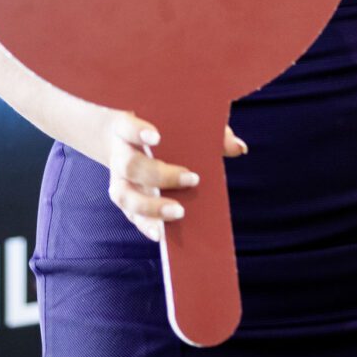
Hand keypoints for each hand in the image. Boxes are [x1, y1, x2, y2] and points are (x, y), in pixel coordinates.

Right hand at [103, 110, 247, 241]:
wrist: (123, 138)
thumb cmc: (160, 127)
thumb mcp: (179, 121)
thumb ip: (208, 130)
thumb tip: (239, 148)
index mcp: (127, 127)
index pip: (127, 126)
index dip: (138, 131)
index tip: (157, 137)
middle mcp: (118, 153)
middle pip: (130, 165)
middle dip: (160, 175)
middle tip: (192, 179)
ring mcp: (118, 179)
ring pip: (124, 195)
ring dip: (152, 206)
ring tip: (180, 212)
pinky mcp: (123, 199)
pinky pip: (130, 215)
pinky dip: (145, 225)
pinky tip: (161, 234)